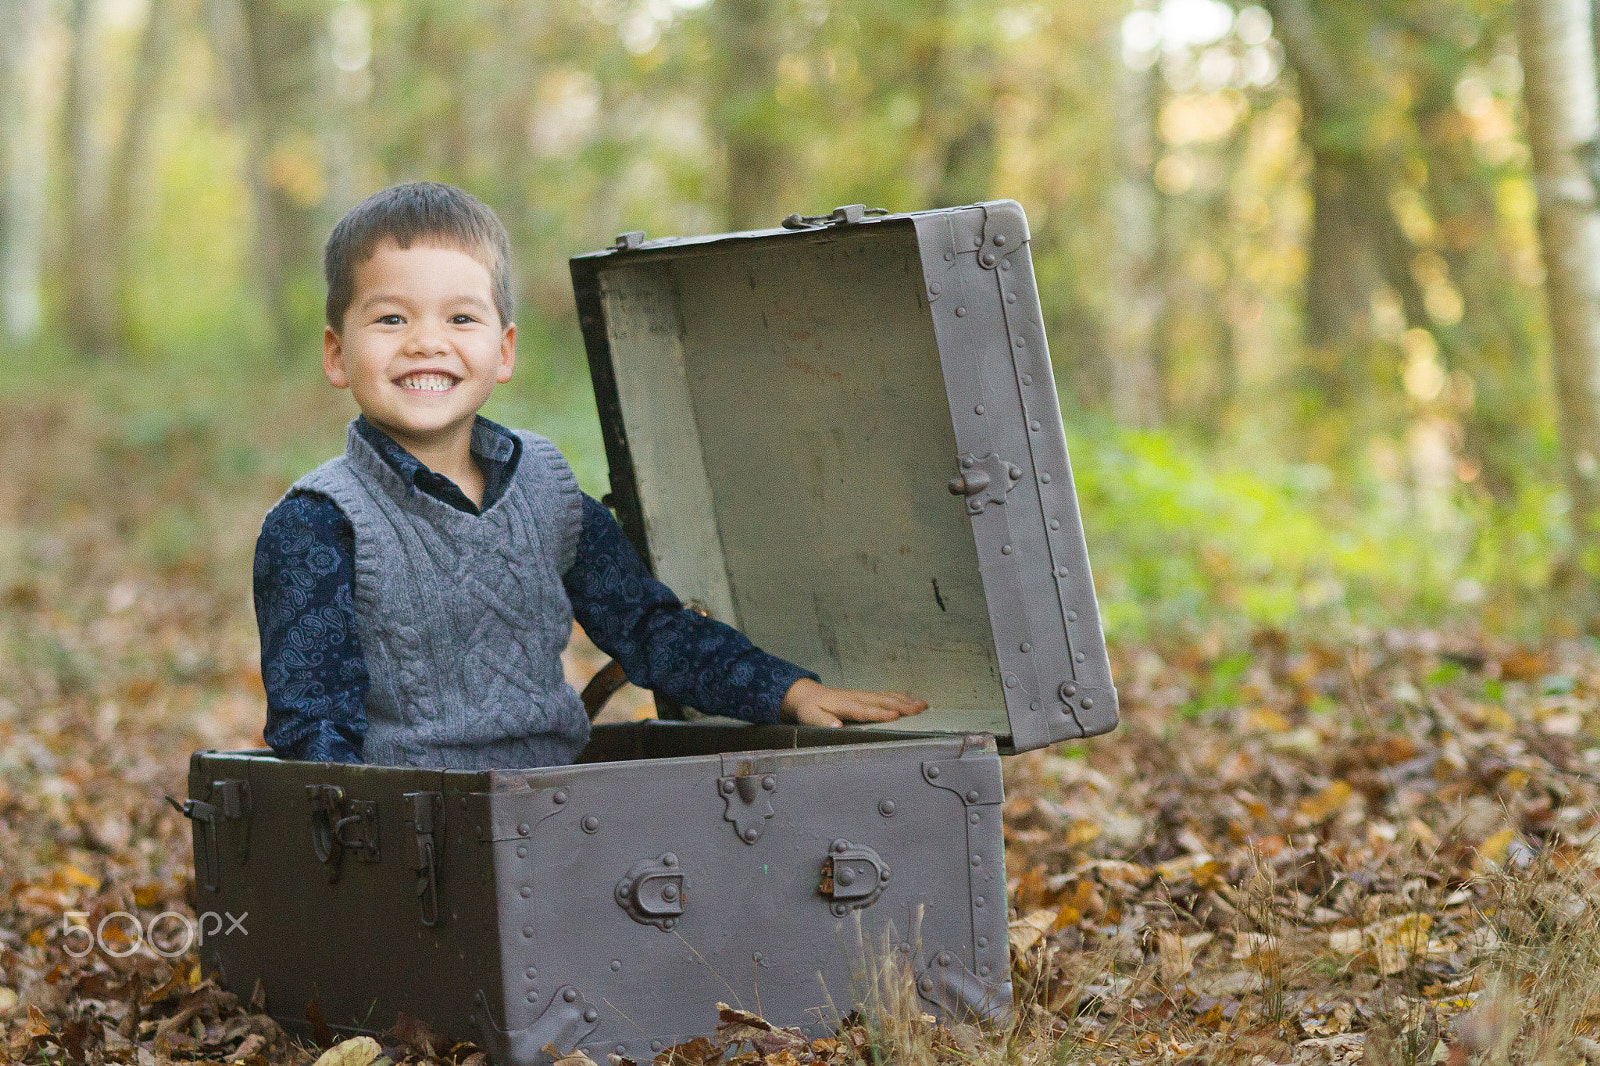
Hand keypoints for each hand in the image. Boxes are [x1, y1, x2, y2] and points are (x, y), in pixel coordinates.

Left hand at [778, 678, 928, 727]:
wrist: (807, 694)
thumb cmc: (810, 708)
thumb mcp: (810, 716)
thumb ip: (822, 721)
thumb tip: (836, 726)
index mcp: (844, 704)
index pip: (865, 710)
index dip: (880, 713)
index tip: (895, 716)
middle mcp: (857, 697)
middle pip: (882, 701)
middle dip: (902, 705)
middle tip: (919, 709)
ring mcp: (863, 695)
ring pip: (887, 696)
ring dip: (905, 700)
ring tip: (922, 705)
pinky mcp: (866, 695)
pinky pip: (886, 695)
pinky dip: (900, 697)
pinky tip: (911, 701)